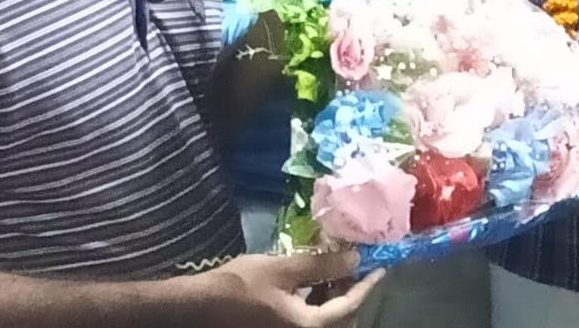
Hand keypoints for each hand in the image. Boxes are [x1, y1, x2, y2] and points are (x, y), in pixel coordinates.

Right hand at [199, 251, 384, 327]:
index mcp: (309, 327)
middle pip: (341, 320)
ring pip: (324, 321)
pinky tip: (310, 283)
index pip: (350, 306)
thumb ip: (322, 265)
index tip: (380, 268)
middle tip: (351, 268)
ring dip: (332, 298)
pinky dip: (315, 304)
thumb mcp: (283, 269)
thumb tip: (354, 258)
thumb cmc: (240, 285)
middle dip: (350, 294)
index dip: (366, 284)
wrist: (198, 306)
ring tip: (331, 270)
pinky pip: (307, 322)